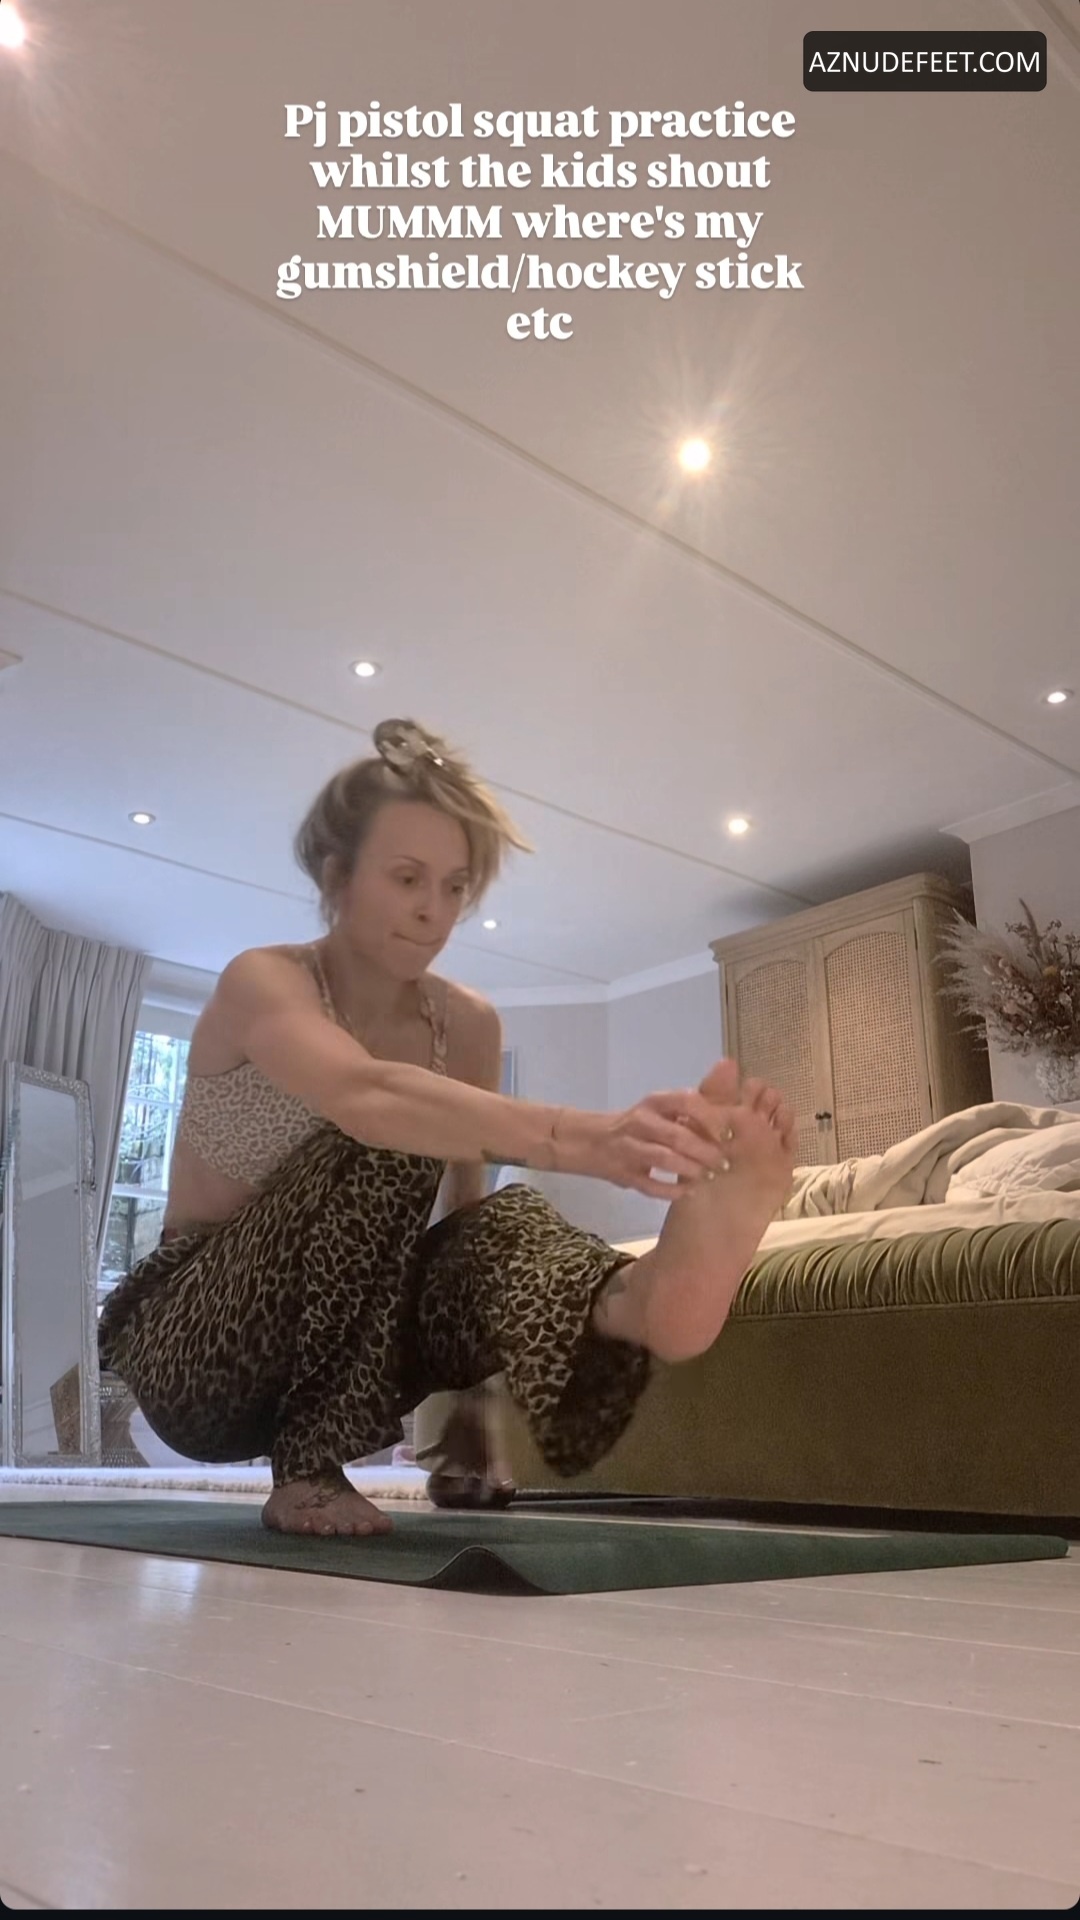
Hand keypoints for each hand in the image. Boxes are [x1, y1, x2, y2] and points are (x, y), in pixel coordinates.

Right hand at [558, 1091, 737, 1199]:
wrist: (590, 1141)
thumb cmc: (640, 1124)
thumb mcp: (663, 1107)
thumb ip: (697, 1099)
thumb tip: (730, 1070)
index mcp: (655, 1102)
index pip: (686, 1101)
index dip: (711, 1118)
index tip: (728, 1134)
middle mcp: (641, 1121)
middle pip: (677, 1135)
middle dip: (706, 1151)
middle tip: (724, 1163)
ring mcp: (629, 1148)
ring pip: (664, 1159)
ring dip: (691, 1170)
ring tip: (707, 1176)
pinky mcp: (623, 1174)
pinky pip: (650, 1185)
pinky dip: (671, 1191)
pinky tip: (687, 1193)